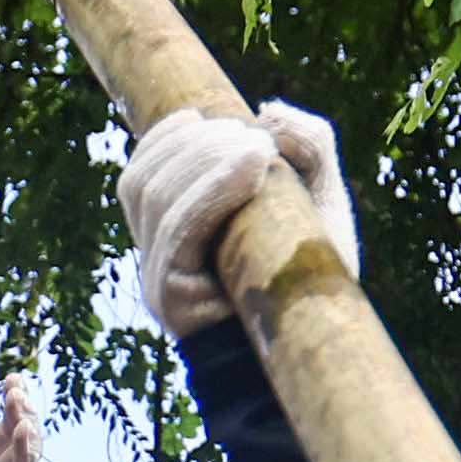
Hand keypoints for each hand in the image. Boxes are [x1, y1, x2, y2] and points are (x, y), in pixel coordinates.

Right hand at [118, 101, 353, 337]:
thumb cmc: (313, 277)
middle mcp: (155, 256)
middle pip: (143, 181)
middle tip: (249, 136)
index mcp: (172, 233)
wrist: (316, 351)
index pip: (141, 175)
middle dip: (194, 145)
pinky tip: (251, 169)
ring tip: (257, 148)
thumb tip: (269, 110)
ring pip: (155, 198)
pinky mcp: (170, 299)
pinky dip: (212, 190)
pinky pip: (177, 231)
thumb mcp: (318, 199)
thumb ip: (307, 148)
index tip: (206, 117)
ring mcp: (157, 279)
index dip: (165, 139)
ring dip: (204, 160)